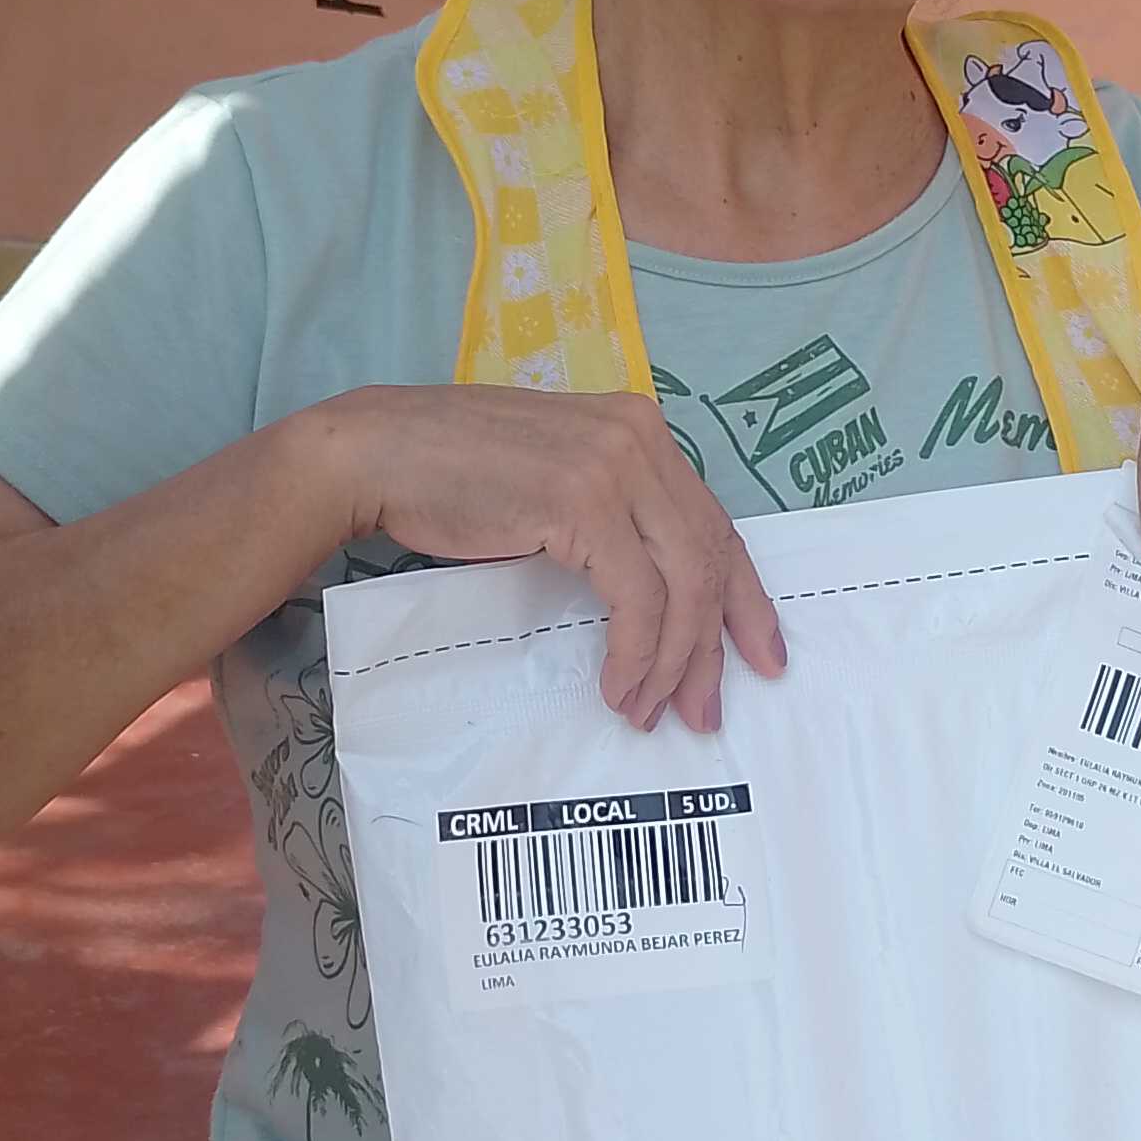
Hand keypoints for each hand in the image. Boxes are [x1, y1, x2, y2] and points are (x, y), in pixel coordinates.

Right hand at [311, 384, 785, 736]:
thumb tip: (655, 600)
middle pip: (709, 559)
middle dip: (713, 647)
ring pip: (683, 585)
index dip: (746, 597)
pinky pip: (637, 598)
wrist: (379, 453)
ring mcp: (615, 467)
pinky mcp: (582, 503)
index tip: (762, 654)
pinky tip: (619, 686)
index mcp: (642, 429)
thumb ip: (614, 517)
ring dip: (671, 662)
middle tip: (705, 710)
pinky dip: (636, 652)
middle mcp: (641, 439)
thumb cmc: (452, 474)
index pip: (715, 524)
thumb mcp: (557, 483)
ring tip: (648, 710)